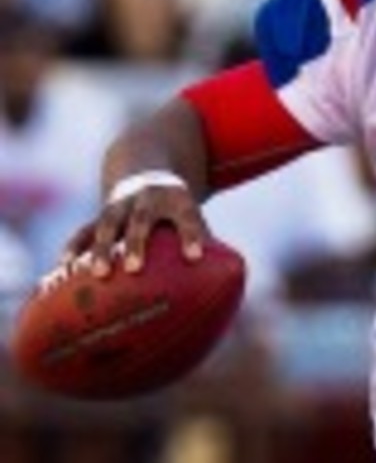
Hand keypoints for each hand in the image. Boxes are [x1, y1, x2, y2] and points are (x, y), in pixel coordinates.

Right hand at [61, 186, 207, 277]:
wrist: (146, 173)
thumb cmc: (177, 210)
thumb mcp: (193, 216)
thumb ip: (207, 246)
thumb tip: (224, 289)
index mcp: (176, 200)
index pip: (187, 218)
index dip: (191, 236)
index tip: (194, 257)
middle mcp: (146, 200)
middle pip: (140, 220)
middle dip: (136, 243)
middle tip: (135, 268)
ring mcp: (120, 206)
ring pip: (107, 224)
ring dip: (101, 248)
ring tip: (98, 274)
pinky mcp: (100, 215)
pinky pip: (84, 230)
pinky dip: (74, 247)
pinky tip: (64, 268)